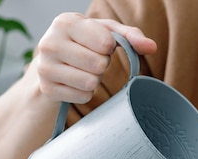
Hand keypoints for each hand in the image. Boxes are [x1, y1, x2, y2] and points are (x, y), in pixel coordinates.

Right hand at [35, 14, 156, 103]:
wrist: (52, 61)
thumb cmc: (85, 42)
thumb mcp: (105, 32)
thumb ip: (130, 36)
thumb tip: (152, 47)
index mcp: (65, 22)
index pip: (105, 43)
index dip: (108, 48)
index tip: (99, 45)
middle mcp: (49, 43)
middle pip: (98, 65)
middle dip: (101, 65)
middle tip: (91, 60)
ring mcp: (45, 68)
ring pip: (90, 83)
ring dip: (94, 80)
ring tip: (84, 70)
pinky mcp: (47, 89)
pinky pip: (83, 97)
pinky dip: (85, 92)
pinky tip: (76, 82)